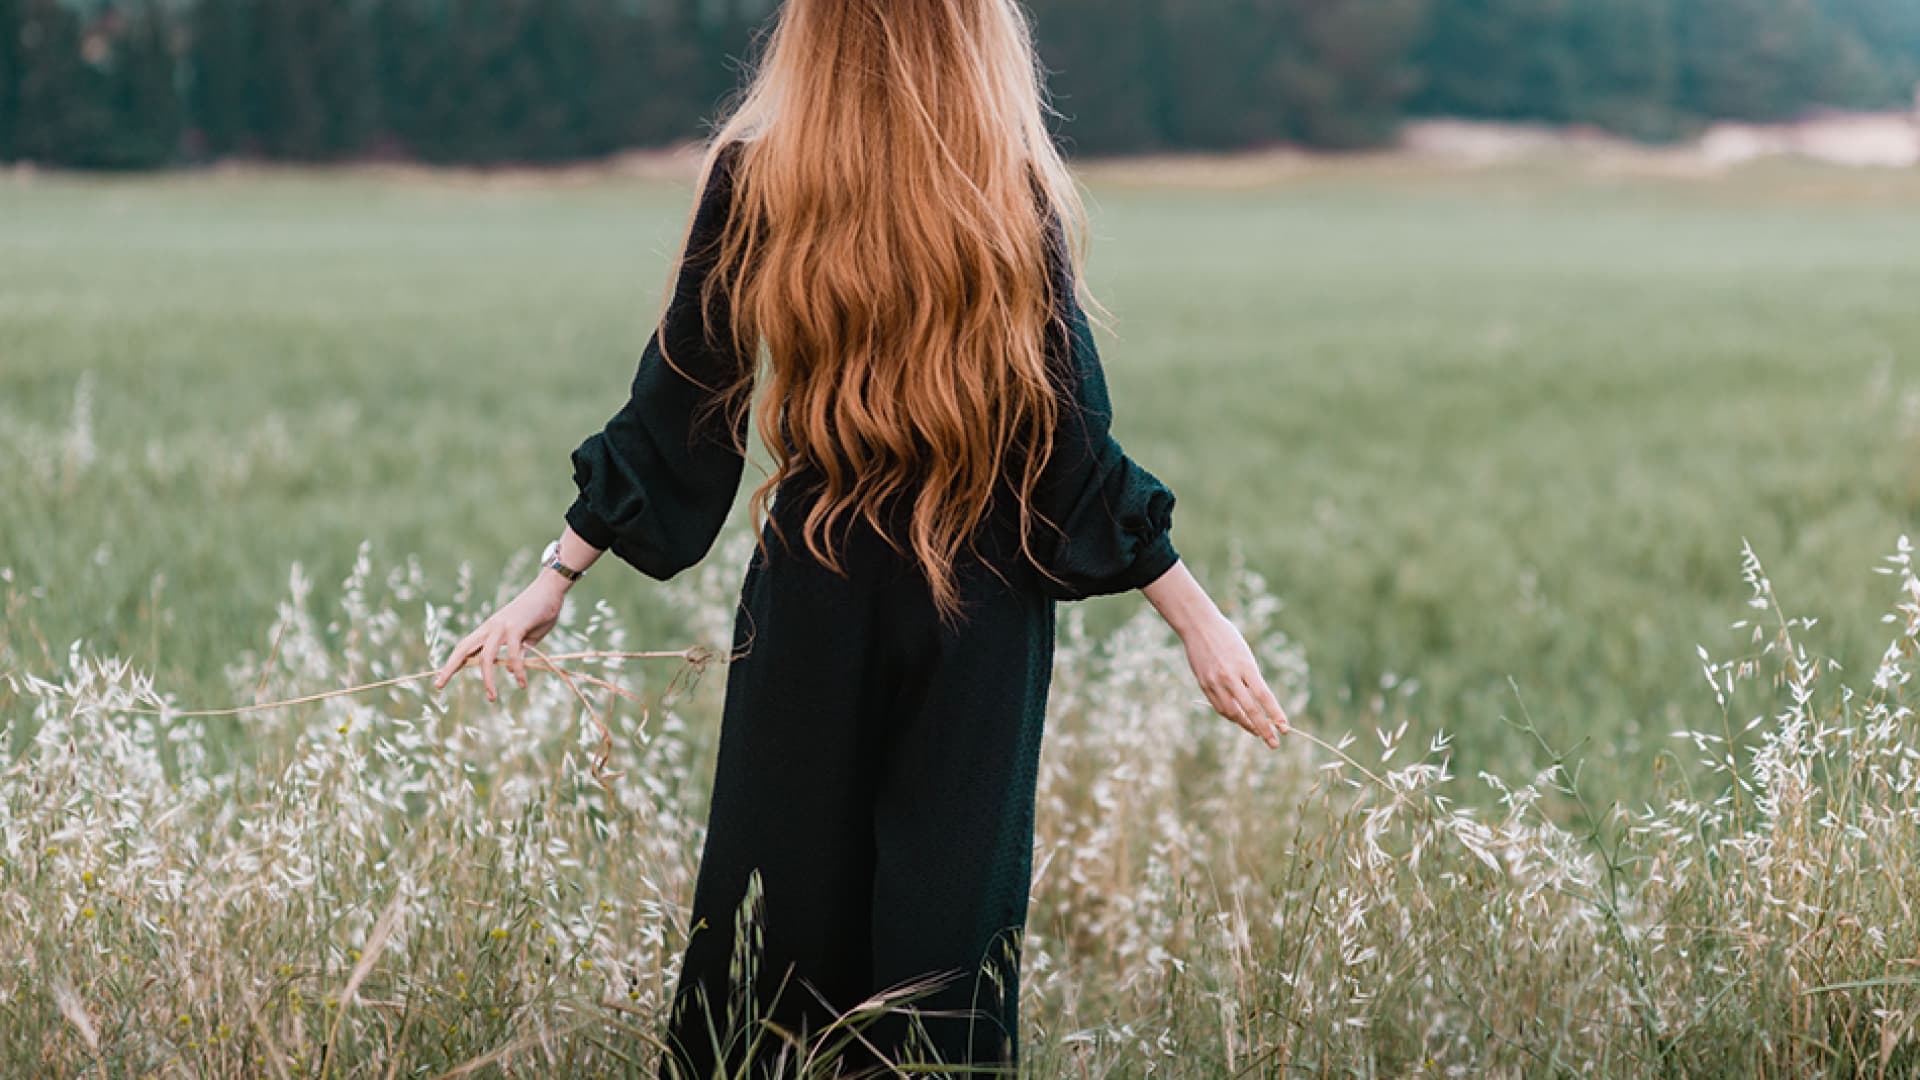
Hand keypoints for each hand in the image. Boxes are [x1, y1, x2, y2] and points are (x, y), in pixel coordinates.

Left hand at [432, 575, 566, 701]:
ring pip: (487, 657)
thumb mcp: (526, 636)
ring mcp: (501, 627)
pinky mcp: (516, 628)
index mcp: (489, 629)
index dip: (453, 662)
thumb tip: (511, 669)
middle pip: (463, 648)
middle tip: (438, 685)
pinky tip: (521, 683)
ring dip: (487, 679)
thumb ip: (518, 651)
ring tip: (492, 698)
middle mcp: (490, 628)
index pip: (465, 647)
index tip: (441, 678)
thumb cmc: (540, 612)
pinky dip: (517, 670)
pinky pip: (513, 655)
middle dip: (450, 667)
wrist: (550, 589)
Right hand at [1180, 609, 1289, 747]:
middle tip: (1274, 743)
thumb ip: (1250, 678)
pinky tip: (1239, 719)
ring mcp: (1215, 682)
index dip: (1275, 714)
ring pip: (1233, 713)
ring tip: (1257, 732)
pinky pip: (1219, 707)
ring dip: (1246, 725)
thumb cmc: (1227, 637)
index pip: (1264, 696)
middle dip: (1263, 729)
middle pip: (1249, 710)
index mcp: (1245, 666)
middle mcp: (1230, 677)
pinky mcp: (1204, 685)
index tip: (1285, 728)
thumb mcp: (1245, 655)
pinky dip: (1231, 716)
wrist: (1198, 625)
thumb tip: (1258, 704)